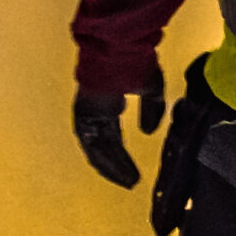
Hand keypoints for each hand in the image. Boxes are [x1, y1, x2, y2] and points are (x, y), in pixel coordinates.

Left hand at [73, 60, 166, 188]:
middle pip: (105, 145)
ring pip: (97, 148)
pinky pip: (91, 145)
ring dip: (111, 167)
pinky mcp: (84, 116)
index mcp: (109, 101)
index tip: (133, 170)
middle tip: (131, 181)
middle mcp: (96, 110)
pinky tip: (116, 173)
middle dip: (118, 164)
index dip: (121, 154)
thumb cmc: (136, 63)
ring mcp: (88, 113)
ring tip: (127, 182)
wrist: (119, 53)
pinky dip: (102, 160)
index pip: (113, 135)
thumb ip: (151, 111)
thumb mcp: (152, 90)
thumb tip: (148, 131)